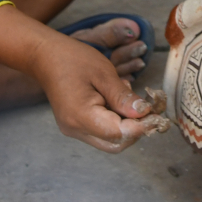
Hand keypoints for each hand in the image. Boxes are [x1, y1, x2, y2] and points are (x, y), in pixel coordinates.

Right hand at [0, 5, 156, 153]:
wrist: (45, 56)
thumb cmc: (73, 59)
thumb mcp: (103, 73)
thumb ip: (123, 96)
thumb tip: (144, 114)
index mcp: (81, 116)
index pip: (118, 133)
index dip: (141, 126)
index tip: (157, 114)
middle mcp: (76, 129)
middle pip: (116, 144)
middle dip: (137, 131)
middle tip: (151, 111)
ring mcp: (74, 129)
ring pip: (110, 141)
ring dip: (128, 127)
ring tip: (135, 103)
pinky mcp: (76, 125)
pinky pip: (101, 131)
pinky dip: (116, 122)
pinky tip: (119, 101)